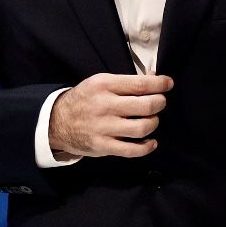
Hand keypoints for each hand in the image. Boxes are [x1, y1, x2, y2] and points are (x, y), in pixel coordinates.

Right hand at [48, 73, 170, 158]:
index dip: (160, 84)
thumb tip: (155, 76)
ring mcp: (104, 127)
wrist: (57, 121)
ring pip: (142, 128)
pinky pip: (132, 150)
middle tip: (160, 103)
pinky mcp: (103, 146)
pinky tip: (151, 142)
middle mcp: (105, 105)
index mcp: (104, 85)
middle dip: (160, 103)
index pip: (140, 84)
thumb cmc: (85, 99)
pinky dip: (147, 147)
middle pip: (146, 106)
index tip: (168, 84)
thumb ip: (127, 82)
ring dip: (154, 123)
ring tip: (152, 120)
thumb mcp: (100, 82)